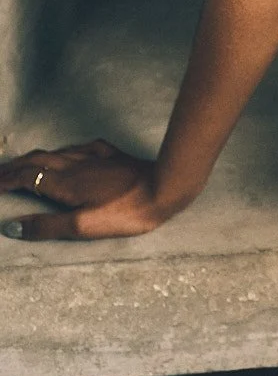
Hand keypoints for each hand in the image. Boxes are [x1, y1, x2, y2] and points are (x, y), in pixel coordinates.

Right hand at [0, 138, 170, 240]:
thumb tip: (11, 227)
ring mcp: (94, 157)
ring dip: (36, 159)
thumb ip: (46, 227)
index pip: (26, 177)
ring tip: (25, 165)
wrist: (163, 187)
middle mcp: (75, 165)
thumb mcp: (81, 226)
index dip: (5, 180)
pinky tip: (70, 154)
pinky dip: (65, 152)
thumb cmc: (124, 212)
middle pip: (36, 161)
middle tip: (0, 174)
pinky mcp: (112, 155)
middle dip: (14, 167)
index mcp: (64, 183)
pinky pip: (81, 148)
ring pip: (56, 153)